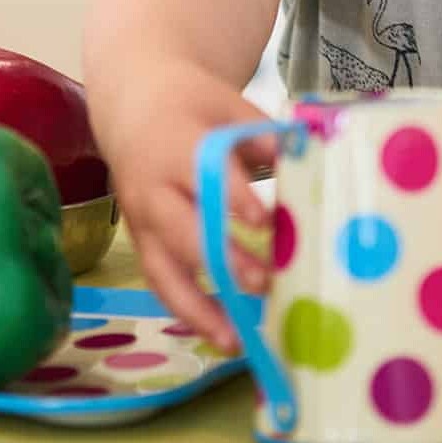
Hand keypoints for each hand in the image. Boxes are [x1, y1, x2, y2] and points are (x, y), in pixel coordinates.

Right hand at [89, 71, 273, 349]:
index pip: (202, 175)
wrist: (132, 103)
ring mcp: (141, 221)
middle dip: (220, 260)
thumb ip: (266, 137)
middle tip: (264, 283)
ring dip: (197, 308)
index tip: (265, 220)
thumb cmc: (191, 105)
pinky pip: (160, 281)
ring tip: (235, 339)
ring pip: (162, 270)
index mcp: (175, 146)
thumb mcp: (229, 105)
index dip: (233, 198)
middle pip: (180, 231)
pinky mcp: (141, 242)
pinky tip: (222, 334)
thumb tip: (310, 161)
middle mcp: (151, 189)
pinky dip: (188, 312)